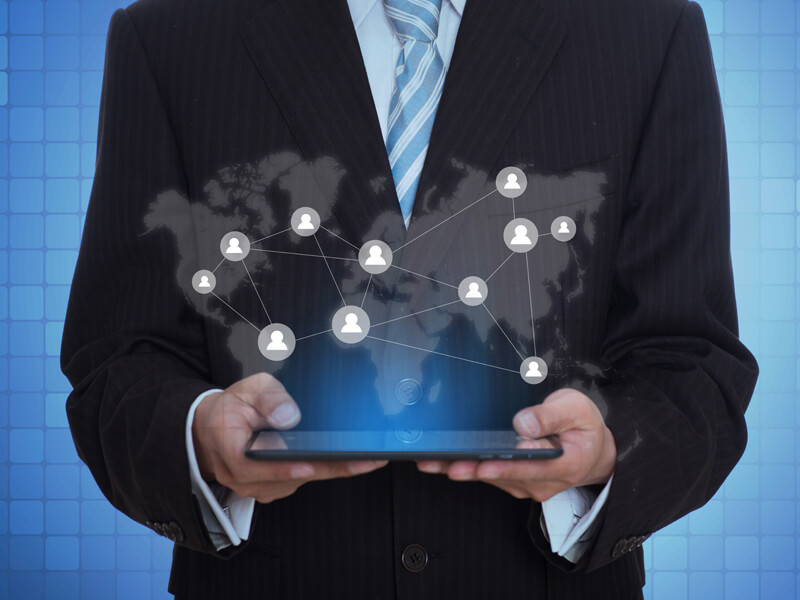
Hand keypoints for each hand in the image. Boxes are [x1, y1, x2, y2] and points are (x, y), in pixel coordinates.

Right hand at [192, 372, 385, 503]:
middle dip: (329, 468)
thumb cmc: (231, 408)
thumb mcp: (247, 389)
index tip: (306, 466)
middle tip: (364, 461)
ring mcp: (258, 485)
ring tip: (365, 458)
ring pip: (298, 481)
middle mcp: (242, 476)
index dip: (280, 468)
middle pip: (287, 477)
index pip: (252, 465)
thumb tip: (289, 416)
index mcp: (229, 450)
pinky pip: (300, 480)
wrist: (212, 429)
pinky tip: (346, 458)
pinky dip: (323, 469)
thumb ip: (269, 398)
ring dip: (330, 470)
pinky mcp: (272, 487)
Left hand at [417, 388, 615, 501]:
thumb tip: (524, 423)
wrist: (593, 450)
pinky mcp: (516, 482)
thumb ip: (551, 416)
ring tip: (434, 461)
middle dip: (472, 469)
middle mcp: (544, 482)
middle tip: (445, 463)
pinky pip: (490, 476)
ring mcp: (528, 484)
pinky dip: (467, 468)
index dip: (505, 466)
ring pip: (492, 477)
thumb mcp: (576, 409)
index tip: (482, 464)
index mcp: (565, 464)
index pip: (531, 468)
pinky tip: (443, 462)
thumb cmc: (584, 426)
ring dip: (462, 469)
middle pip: (504, 475)